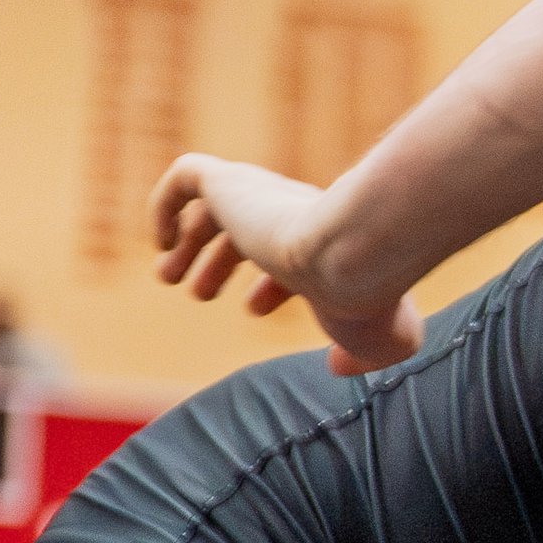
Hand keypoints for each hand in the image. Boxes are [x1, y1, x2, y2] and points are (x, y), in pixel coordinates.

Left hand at [150, 155, 425, 374]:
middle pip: (252, 228)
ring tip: (166, 275)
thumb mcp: (382, 343)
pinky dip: (166, 204)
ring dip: (189, 240)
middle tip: (197, 292)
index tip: (254, 310)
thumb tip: (338, 366)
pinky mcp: (232, 183)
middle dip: (221, 261)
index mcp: (332, 242)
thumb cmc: (371, 300)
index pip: (295, 254)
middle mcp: (298, 212)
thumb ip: (361, 357)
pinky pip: (187, 176)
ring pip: (216, 204)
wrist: (355, 256)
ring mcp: (264, 194)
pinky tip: (160, 241)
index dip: (272, 284)